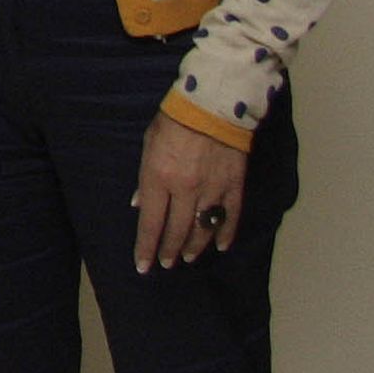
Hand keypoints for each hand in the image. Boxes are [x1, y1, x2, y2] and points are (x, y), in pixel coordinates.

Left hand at [131, 109, 247, 273]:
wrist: (211, 106)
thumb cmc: (172, 122)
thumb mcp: (148, 145)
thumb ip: (144, 179)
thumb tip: (139, 206)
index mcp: (158, 178)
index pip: (150, 223)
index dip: (146, 247)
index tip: (143, 266)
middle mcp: (184, 191)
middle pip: (176, 231)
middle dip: (169, 251)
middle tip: (166, 263)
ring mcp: (211, 191)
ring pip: (202, 230)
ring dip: (194, 247)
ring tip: (188, 258)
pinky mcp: (233, 187)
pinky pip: (230, 218)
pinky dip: (226, 235)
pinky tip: (221, 247)